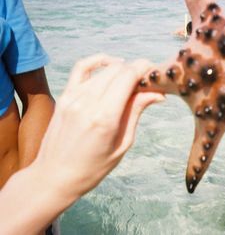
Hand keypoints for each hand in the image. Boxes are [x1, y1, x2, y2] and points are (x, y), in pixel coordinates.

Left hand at [32, 54, 164, 198]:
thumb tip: (157, 93)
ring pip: (104, 69)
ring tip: (132, 81)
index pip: (128, 76)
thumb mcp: (122, 144)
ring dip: (122, 69)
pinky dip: (99, 60)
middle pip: (119, 70)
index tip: (155, 74)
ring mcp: (73, 97)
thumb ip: (136, 113)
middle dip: (137, 70)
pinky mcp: (65, 96)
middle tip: (147, 83)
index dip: (145, 69)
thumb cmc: (92, 167)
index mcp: (105, 117)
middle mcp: (88, 102)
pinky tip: (112, 64)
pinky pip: (82, 68)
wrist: (54, 176)